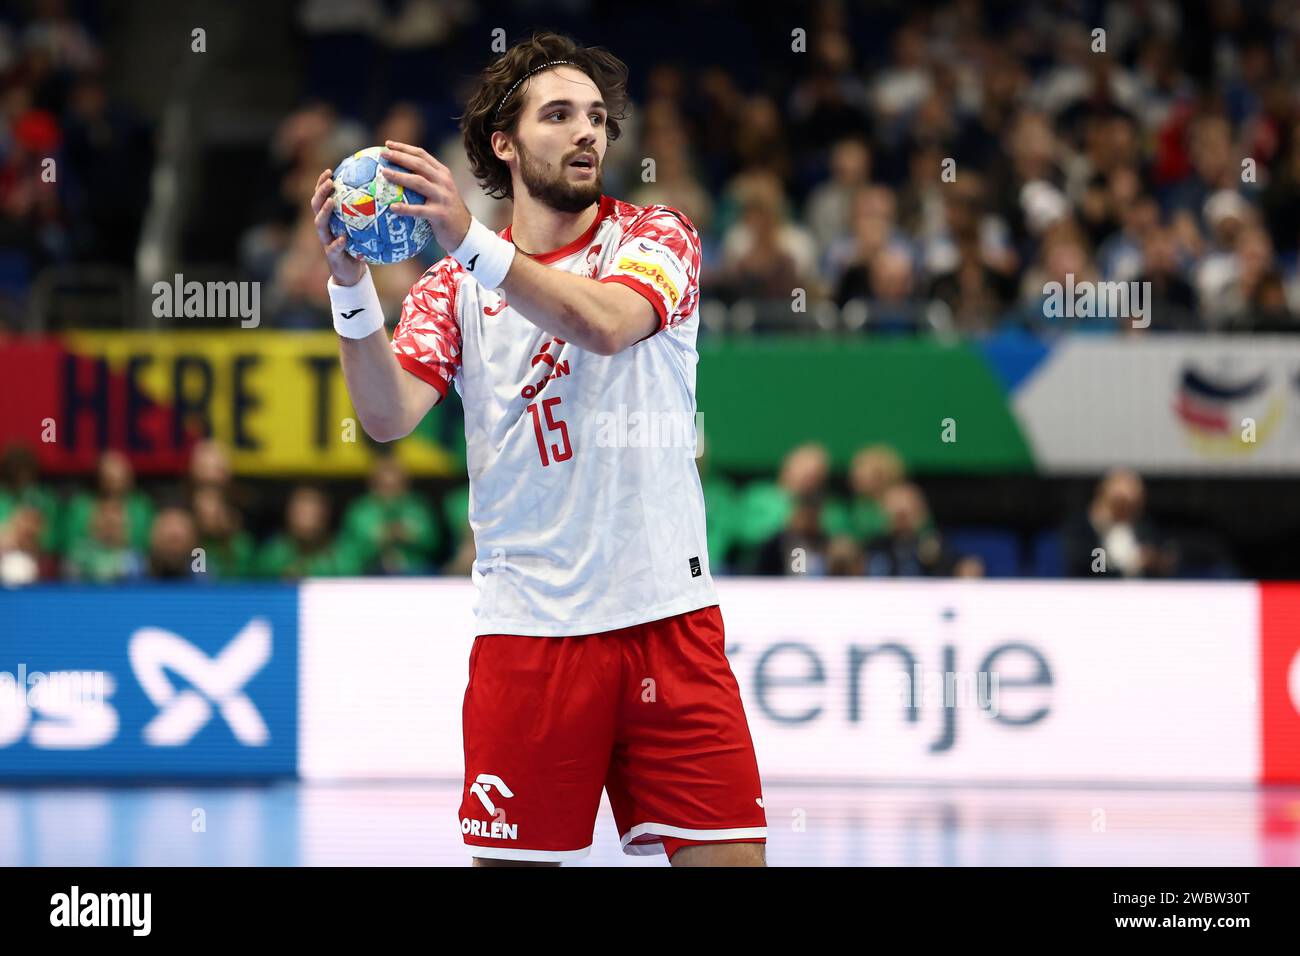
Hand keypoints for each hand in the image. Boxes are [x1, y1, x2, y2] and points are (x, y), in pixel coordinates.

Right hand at [310, 167, 365, 286]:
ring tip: (332, 202)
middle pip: (316, 205)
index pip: (322, 197)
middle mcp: (325, 227)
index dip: (322, 183)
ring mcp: (326, 241)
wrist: (351, 273)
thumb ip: (369, 215)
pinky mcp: (332, 256)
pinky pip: (333, 248)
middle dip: (321, 192)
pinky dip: (337, 243)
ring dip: (325, 211)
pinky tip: (342, 238)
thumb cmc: (359, 247)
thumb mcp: (363, 229)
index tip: (330, 171)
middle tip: (330, 181)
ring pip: (320, 223)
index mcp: (330, 219)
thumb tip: (385, 195)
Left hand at [378, 140, 472, 253]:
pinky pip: (420, 210)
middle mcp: (443, 182)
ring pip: (419, 182)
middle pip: (419, 164)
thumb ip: (426, 182)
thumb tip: (396, 176)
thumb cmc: (446, 212)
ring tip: (384, 173)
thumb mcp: (440, 191)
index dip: (404, 148)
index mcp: (442, 173)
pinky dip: (406, 208)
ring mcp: (443, 197)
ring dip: (400, 176)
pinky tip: (392, 208)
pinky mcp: (440, 214)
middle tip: (383, 154)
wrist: (465, 232)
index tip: (388, 144)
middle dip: (400, 157)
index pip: (422, 155)